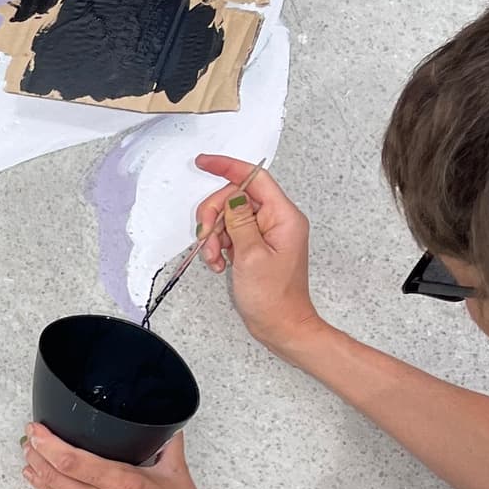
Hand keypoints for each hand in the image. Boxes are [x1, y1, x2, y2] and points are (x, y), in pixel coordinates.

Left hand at [22, 427, 231, 488]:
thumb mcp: (179, 477)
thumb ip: (169, 449)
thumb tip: (168, 432)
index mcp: (122, 483)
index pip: (72, 460)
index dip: (48, 444)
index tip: (37, 430)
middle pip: (56, 476)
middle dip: (37, 455)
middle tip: (28, 439)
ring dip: (39, 474)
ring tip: (28, 458)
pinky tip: (42, 485)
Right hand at [193, 155, 326, 357]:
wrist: (281, 325)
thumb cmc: (273, 298)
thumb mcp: (250, 256)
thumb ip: (239, 221)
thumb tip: (232, 198)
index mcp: (284, 217)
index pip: (254, 178)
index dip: (228, 167)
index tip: (204, 163)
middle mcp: (277, 220)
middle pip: (236, 198)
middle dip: (214, 216)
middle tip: (206, 238)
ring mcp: (266, 233)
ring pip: (229, 216)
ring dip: (214, 235)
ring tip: (214, 258)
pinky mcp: (256, 245)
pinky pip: (231, 233)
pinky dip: (219, 245)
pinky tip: (219, 263)